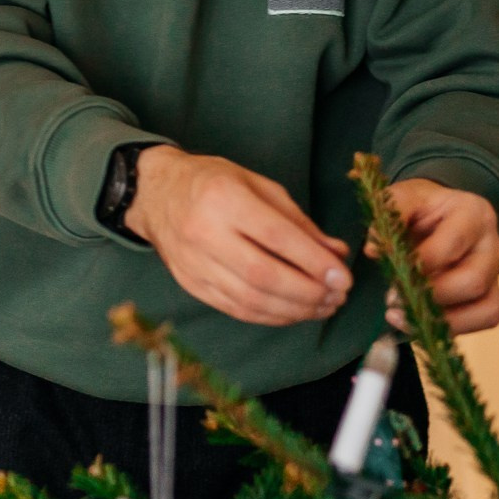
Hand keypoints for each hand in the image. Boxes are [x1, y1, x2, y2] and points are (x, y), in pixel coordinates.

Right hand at [123, 148, 351, 325]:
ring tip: (322, 307)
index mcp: (223, 198)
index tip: (343, 277)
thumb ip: (298, 221)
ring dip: (294, 309)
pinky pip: (236, 308)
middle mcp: (204, 232)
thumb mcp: (258, 185)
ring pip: (251, 299)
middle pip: (264, 275)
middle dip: (308, 292)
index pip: (276, 237)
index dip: (314, 262)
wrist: (156, 194)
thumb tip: (336, 253)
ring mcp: (193, 263)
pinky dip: (270, 315)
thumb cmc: (212, 183)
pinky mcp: (191, 284)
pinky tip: (293, 311)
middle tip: (337, 296)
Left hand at [368, 179, 498, 333]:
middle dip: (430, 295)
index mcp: (473, 212)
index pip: (452, 244)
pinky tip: (420, 324)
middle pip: (473, 280)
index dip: (421, 263)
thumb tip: (373, 248)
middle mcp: (492, 244)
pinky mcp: (493, 294)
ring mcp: (496, 273)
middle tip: (392, 298)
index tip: (390, 269)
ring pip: (485, 306)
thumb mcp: (404, 198)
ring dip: (441, 318)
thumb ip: (390, 216)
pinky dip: (454, 327)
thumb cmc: (422, 207)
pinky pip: (486, 319)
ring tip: (399, 315)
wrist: (439, 216)